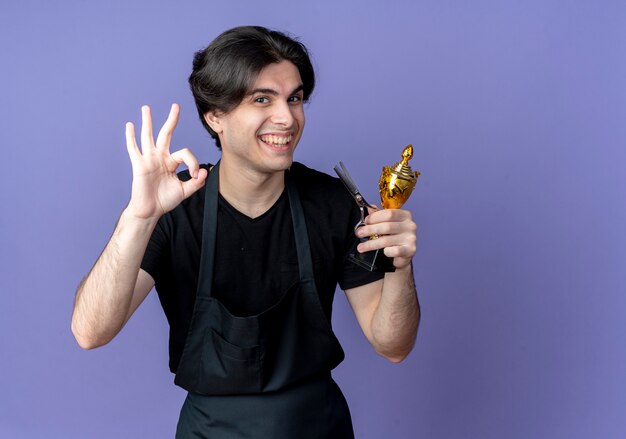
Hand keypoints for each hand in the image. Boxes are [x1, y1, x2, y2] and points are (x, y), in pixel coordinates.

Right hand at [125, 104, 207, 219]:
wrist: (151, 211)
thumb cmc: (165, 200)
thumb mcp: (185, 191)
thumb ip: (196, 182)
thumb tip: (204, 171)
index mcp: (171, 162)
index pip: (185, 153)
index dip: (192, 162)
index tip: (195, 175)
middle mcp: (160, 157)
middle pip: (166, 134)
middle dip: (171, 120)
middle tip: (176, 106)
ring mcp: (149, 159)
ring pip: (148, 136)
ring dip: (148, 122)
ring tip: (146, 108)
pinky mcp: (139, 165)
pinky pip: (134, 149)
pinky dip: (131, 137)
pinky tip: (130, 125)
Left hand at [355, 208, 416, 268]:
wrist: (402, 255)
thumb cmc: (393, 237)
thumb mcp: (386, 224)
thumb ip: (379, 216)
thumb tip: (369, 208)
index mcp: (405, 215)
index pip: (389, 213)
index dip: (375, 217)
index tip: (365, 221)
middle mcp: (410, 225)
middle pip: (387, 226)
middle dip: (370, 230)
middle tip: (359, 233)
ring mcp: (411, 238)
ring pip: (387, 240)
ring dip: (371, 244)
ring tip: (361, 247)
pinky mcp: (410, 250)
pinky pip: (393, 251)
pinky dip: (385, 252)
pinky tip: (381, 252)